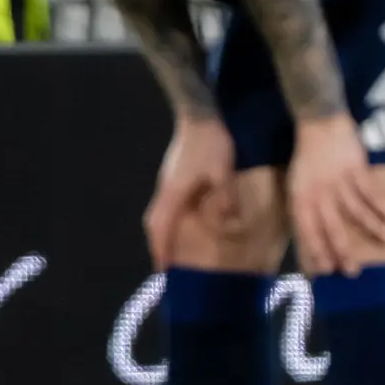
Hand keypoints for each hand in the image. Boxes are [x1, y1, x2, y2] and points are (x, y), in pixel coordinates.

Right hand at [142, 112, 235, 265]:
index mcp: (174, 193)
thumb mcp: (224, 171)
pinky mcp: (172, 173)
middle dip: (158, 244)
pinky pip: (165, 202)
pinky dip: (168, 217)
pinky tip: (181, 219)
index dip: (161, 250)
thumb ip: (226, 197)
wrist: (199, 113)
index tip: (162, 270)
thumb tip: (230, 224)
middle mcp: (165, 190)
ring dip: (162, 231)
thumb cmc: (211, 142)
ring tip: (171, 247)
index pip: (161, 227)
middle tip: (165, 263)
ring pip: (158, 212)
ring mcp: (166, 180)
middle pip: (154, 222)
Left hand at [283, 115, 384, 274]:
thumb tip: (313, 237)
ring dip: (373, 228)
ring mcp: (339, 182)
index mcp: (301, 199)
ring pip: (357, 211)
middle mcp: (320, 194)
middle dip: (343, 251)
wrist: (319, 124)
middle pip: (333, 227)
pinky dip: (381, 204)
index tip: (326, 271)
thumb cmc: (307, 158)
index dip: (317, 251)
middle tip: (353, 271)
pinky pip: (370, 191)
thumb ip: (304, 210)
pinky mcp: (356, 169)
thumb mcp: (296, 185)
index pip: (308, 231)